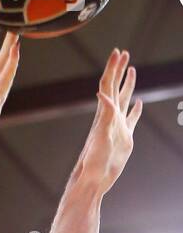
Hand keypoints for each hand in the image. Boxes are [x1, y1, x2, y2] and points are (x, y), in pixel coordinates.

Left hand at [73, 49, 141, 196]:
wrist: (93, 180)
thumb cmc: (93, 162)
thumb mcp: (100, 136)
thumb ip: (104, 115)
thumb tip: (102, 93)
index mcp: (104, 114)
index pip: (109, 85)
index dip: (113, 68)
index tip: (118, 52)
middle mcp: (110, 118)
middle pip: (115, 87)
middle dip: (119, 69)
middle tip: (124, 53)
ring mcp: (117, 127)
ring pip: (124, 100)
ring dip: (127, 84)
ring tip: (131, 70)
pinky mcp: (124, 138)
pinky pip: (131, 119)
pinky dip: (135, 110)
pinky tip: (139, 104)